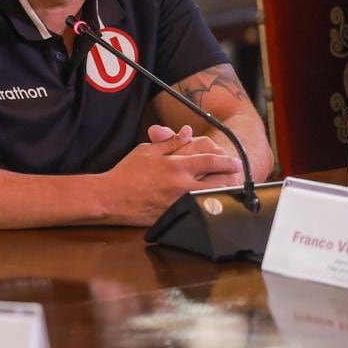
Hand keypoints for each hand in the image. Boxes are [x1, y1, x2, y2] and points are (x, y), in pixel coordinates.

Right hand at [99, 128, 242, 224]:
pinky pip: (198, 211)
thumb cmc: (126, 172)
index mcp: (177, 165)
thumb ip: (170, 142)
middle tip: (237, 177)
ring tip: (228, 190)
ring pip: (212, 198)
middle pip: (218, 182)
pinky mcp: (175, 215)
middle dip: (231, 179)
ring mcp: (180, 202)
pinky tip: (211, 204)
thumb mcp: (147, 151)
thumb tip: (187, 132)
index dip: (226, 161)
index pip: (211, 161)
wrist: (111, 197)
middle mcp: (182, 184)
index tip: (234, 162)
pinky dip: (207, 206)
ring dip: (223, 193)